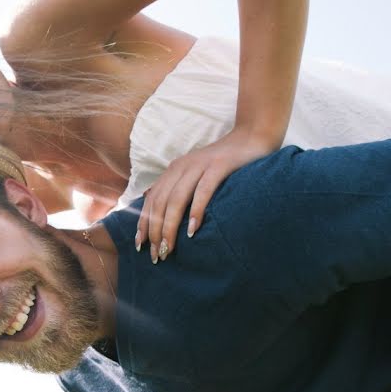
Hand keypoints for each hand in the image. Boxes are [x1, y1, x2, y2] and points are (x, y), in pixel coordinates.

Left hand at [136, 129, 275, 262]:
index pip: (151, 200)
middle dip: (154, 231)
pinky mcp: (219, 166)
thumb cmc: (224, 163)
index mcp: (173, 170)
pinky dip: (195, 211)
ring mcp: (199, 166)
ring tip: (168, 248)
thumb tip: (163, 216)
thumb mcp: (196, 174)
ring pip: (176, 199)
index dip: (143, 223)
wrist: (251, 136)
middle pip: (160, 203)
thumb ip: (181, 189)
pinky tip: (192, 230)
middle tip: (157, 255)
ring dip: (169, 226)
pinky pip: (203, 191)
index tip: (139, 246)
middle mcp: (181, 167)